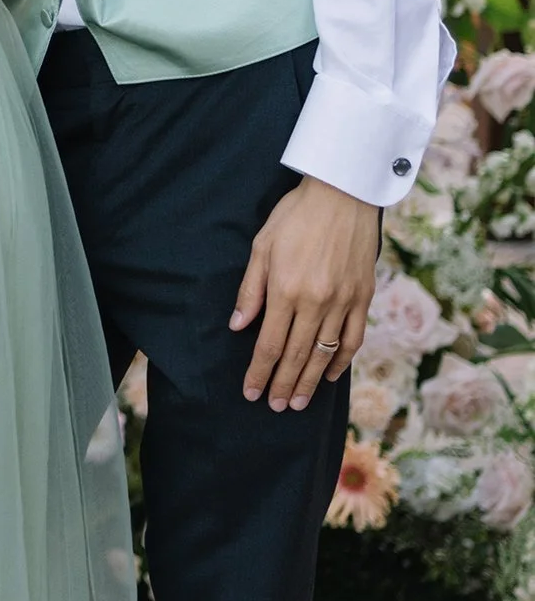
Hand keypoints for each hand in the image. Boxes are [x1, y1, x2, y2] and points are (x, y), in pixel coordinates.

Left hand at [231, 175, 380, 409]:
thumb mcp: (262, 246)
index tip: (252, 392)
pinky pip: (352, 339)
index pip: (269, 344)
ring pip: (324, 354)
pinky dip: (341, 361)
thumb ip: (251, 289)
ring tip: (299, 402)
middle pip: (295, 355)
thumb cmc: (296, 216)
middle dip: (283, 384)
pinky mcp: (363, 297)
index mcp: (286, 289)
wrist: (343, 194)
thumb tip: (238, 325)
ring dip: (310, 381)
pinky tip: (330, 375)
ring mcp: (342, 301)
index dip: (260, 372)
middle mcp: (315, 302)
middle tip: (276, 406)